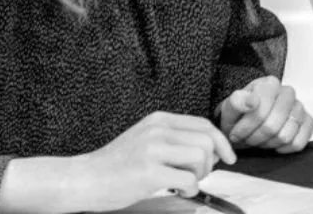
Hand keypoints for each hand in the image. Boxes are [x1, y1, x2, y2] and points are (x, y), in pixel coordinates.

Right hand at [71, 111, 235, 210]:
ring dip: (200, 175)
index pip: (204, 124)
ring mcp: (152, 150)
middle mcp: (157, 130)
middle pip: (207, 140)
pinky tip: (178, 191)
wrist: (84, 179)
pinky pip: (188, 179)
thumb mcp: (145, 139)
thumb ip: (172, 138)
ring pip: (201, 157)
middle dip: (211, 162)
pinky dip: (191, 189)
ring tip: (185, 183)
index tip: (228, 157)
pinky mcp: (149, 172)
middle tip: (198, 175)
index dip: (221, 142)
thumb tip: (209, 149)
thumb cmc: (116, 165)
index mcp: (159, 120)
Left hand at [219, 76, 312, 152]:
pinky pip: (299, 142)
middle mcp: (287, 92)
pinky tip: (274, 143)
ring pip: (286, 136)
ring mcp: (299, 107)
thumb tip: (251, 101)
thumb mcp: (229, 108)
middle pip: (273, 126)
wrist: (244, 123)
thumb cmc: (239, 115)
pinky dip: (284, 148)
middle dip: (256, 137)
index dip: (246, 127)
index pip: (260, 111)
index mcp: (269, 84)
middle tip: (247, 138)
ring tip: (259, 139)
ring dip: (268, 144)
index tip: (236, 132)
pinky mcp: (307, 122)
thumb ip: (237, 102)